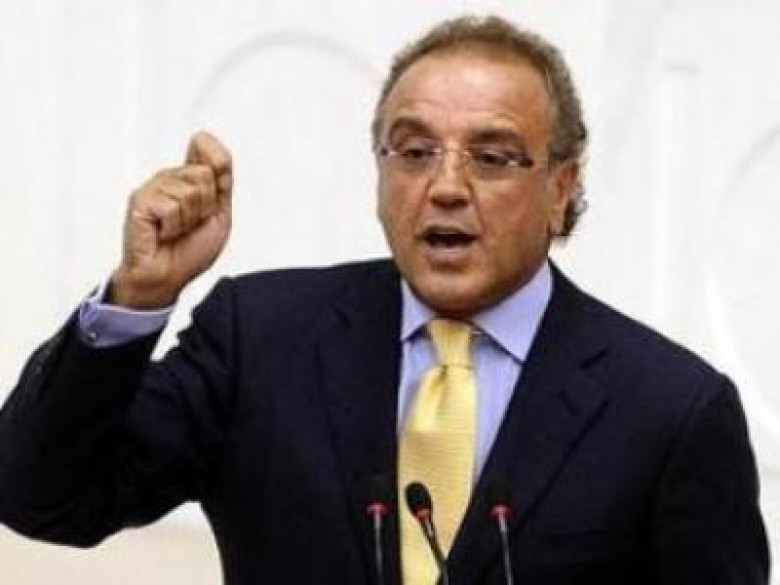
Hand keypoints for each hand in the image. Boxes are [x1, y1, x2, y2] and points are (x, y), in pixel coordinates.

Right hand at [110, 131, 232, 308]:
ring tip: (175, 231)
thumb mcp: (218, 213)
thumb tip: (205, 139)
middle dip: (206, 206)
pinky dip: (174, 227)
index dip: (219, 172)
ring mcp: (153, 188)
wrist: (168, 277)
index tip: (212, 201)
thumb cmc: (189, 250)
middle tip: (191, 225)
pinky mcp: (140, 201)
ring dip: (189, 220)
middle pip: (205, 173)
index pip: (212, 150)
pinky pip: (172, 206)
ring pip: (190, 191)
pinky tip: (162, 234)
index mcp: (190, 178)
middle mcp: (170, 178)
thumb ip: (220, 179)